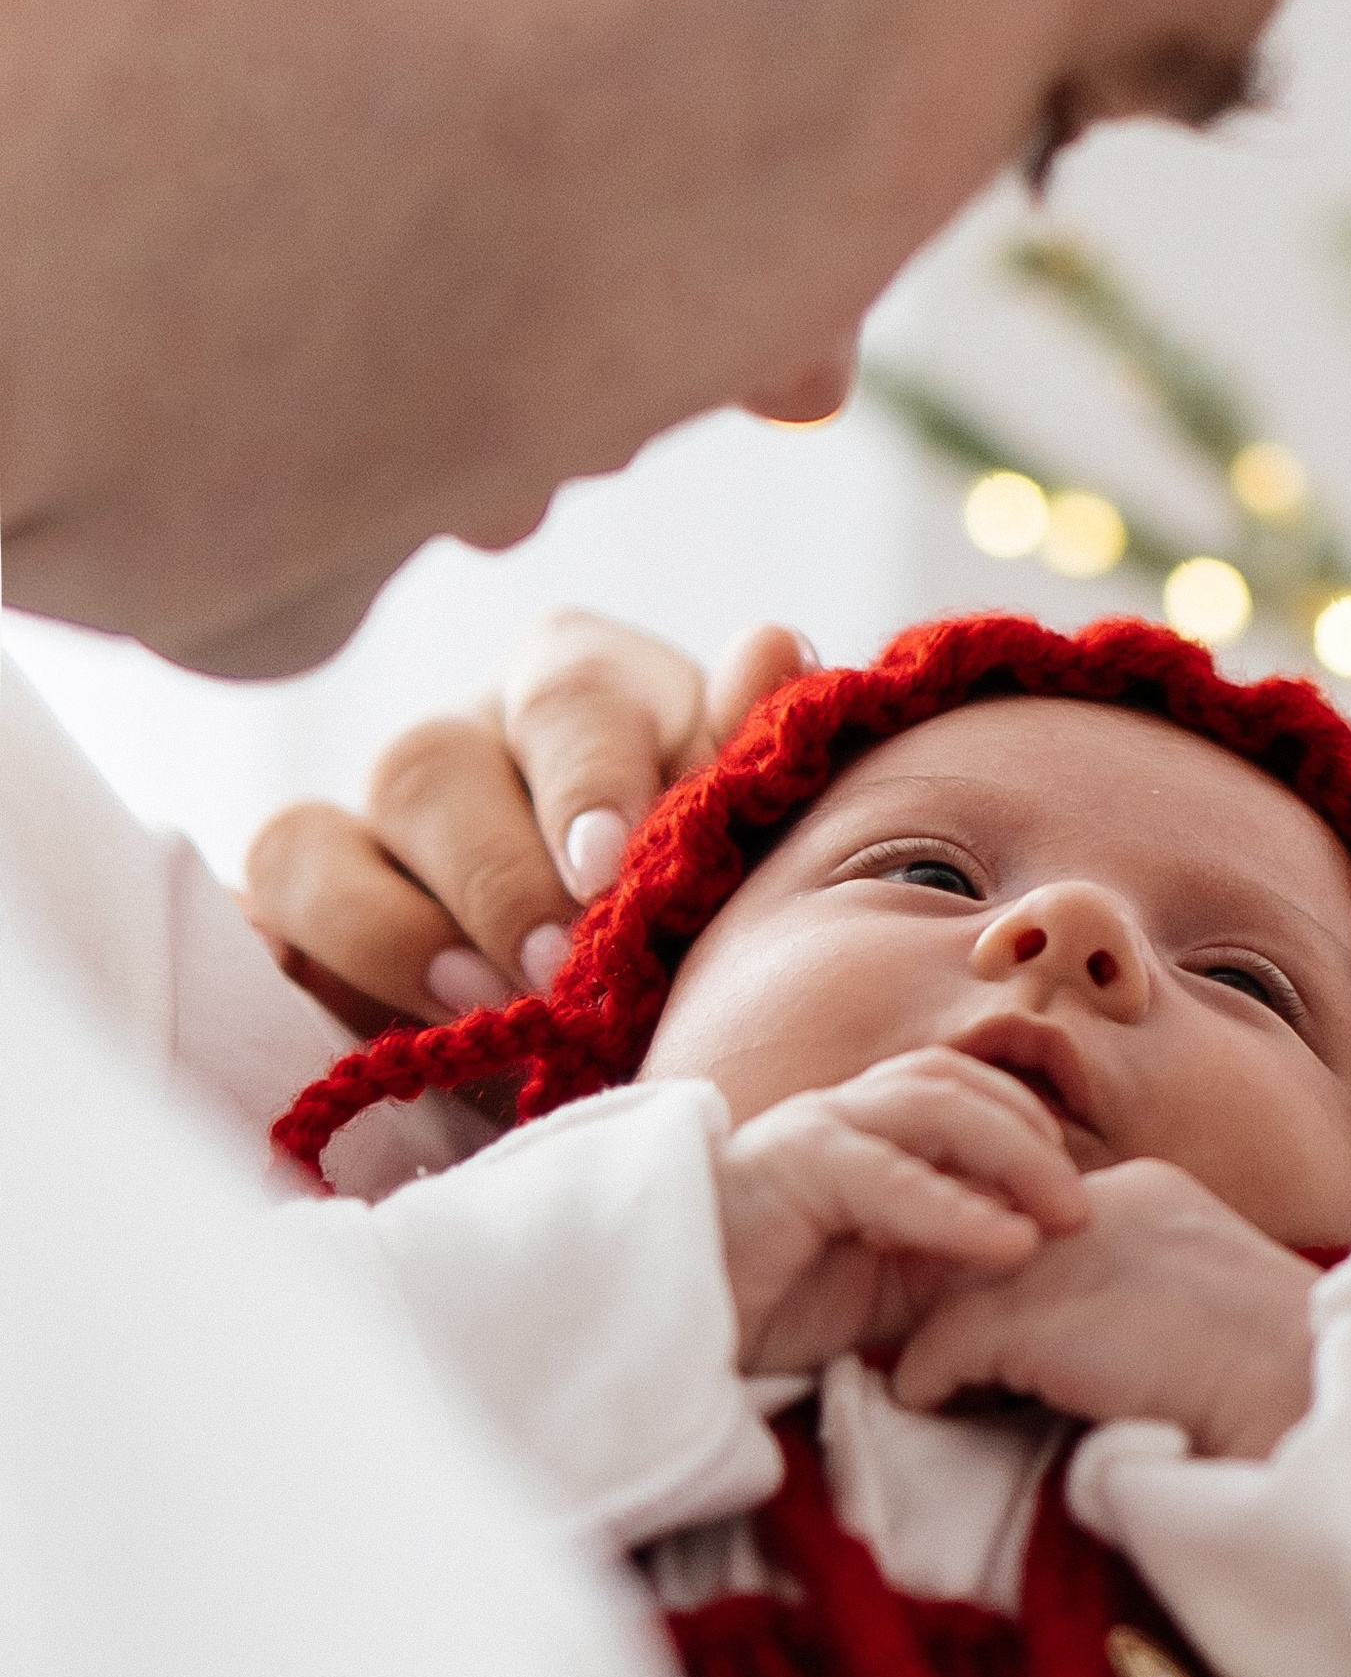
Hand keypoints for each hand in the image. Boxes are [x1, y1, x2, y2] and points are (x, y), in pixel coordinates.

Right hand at [244, 609, 807, 1027]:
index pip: (567, 695)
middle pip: (427, 767)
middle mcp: (460, 745)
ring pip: (309, 841)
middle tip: (559, 970)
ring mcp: (361, 833)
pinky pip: (252, 921)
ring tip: (474, 1006)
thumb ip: (754, 757)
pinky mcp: (296, 922)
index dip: (584, 779)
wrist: (647, 1023)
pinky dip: (289, 967)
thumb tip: (772, 650)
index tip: (608, 867)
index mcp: (580, 695)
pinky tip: (353, 1026)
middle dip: (495, 879)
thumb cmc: (706, 910)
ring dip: (390, 933)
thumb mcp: (748, 836)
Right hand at [715, 1048, 1090, 1376]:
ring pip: (931, 1104)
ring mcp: (813, 1131)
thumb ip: (957, 1260)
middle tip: (1089, 1208)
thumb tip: (1047, 1257)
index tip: (1087, 1198)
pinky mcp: (787, 1168)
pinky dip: (955, 1207)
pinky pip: (885, 1175)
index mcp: (869, 1131)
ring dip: (1012, 1154)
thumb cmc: (774, 1304)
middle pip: (959, 1085)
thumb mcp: (892, 1287)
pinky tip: (1007, 1242)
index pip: (969, 1095)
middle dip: (1036, 1137)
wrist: (671, 1334)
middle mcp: (843, 1115)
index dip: (1034, 1131)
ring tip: (1063, 1218)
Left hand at [891, 1160, 1320, 1456]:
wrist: (1305, 1405)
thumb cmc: (1285, 1377)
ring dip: (944, 1346)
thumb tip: (1101, 1338)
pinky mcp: (1031, 1321)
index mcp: (1151, 1192)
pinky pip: (938, 1352)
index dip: (1023, 1279)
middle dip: (968, 1301)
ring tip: (943, 1391)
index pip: (1046, 1219)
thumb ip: (1149, 1294)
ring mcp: (1061, 1257)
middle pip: (989, 1244)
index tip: (1015, 1332)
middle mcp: (1098, 1203)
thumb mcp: (1215, 1303)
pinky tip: (937, 1415)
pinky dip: (930, 1387)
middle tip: (951, 1361)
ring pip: (956, 1293)